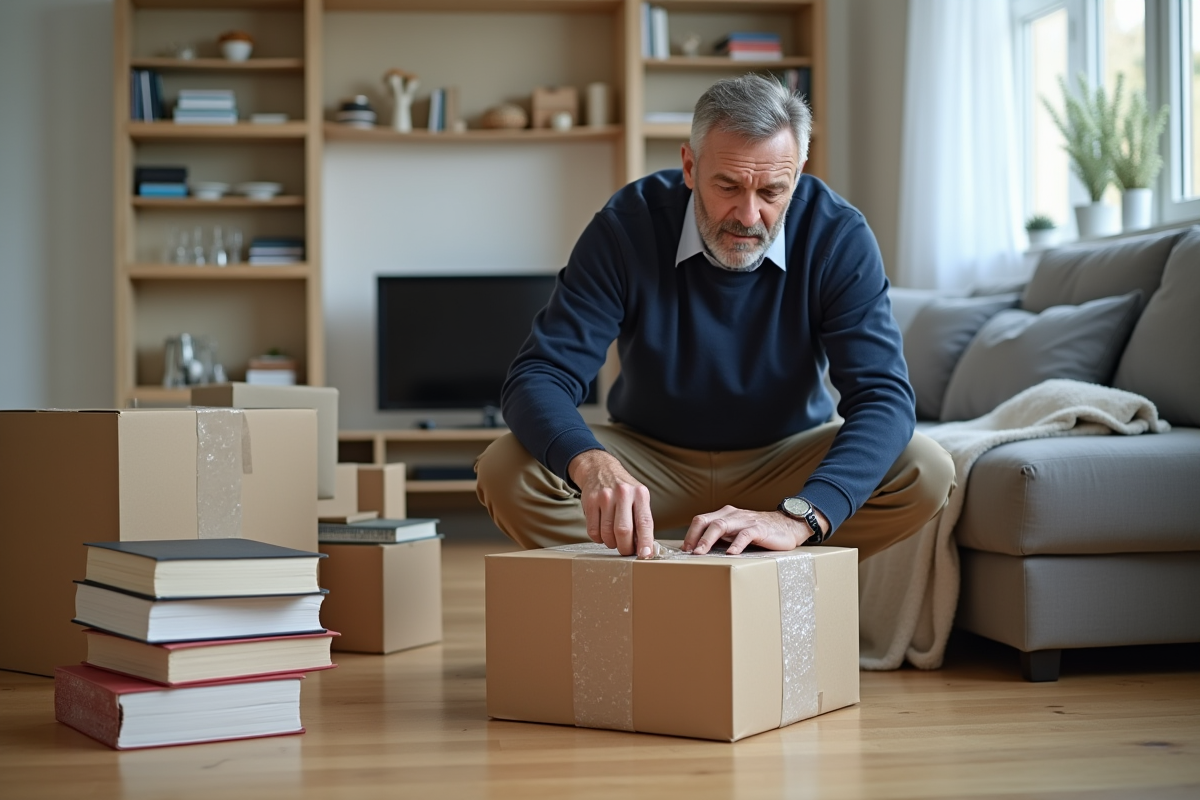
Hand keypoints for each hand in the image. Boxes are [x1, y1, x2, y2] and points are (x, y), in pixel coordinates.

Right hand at [568, 449, 653, 556]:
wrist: (600, 469)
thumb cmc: (624, 490)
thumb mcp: (638, 498)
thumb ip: (642, 520)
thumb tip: (645, 547)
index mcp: (640, 494)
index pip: (645, 522)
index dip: (645, 542)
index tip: (645, 555)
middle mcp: (623, 493)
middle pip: (623, 531)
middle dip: (625, 548)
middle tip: (626, 551)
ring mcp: (605, 497)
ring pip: (607, 534)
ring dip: (611, 543)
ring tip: (614, 539)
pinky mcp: (590, 501)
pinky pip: (593, 531)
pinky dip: (598, 539)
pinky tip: (602, 533)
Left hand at [682, 505, 829, 555]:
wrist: (788, 525)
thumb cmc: (759, 532)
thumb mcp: (737, 532)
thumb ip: (722, 538)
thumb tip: (701, 552)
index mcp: (725, 515)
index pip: (701, 520)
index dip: (690, 534)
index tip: (683, 550)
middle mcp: (732, 515)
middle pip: (707, 521)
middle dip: (695, 536)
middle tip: (688, 552)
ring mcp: (745, 520)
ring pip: (721, 525)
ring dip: (708, 539)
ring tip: (701, 552)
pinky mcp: (759, 528)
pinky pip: (745, 534)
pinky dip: (736, 544)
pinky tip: (731, 553)